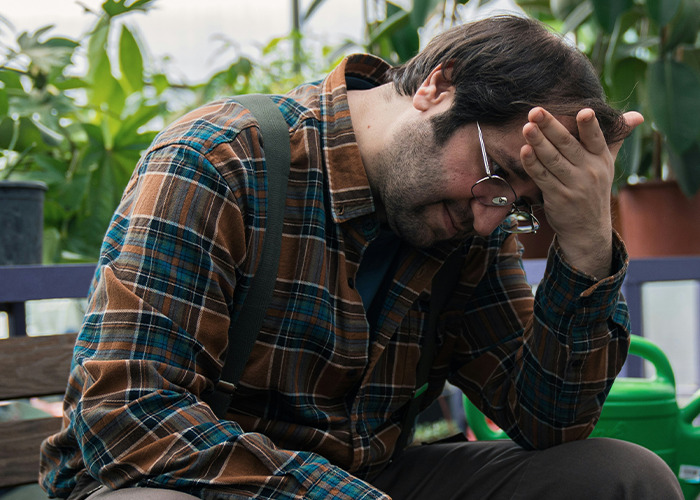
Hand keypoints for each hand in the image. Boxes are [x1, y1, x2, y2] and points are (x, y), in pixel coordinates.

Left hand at [520, 107, 643, 278]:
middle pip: (567, 145)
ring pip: (552, 160)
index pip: (596, 139)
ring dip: (538, 142)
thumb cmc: (594, 189)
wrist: (587, 229)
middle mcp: (589, 171)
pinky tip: (524, 151)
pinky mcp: (557, 197)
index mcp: (602, 159)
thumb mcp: (607, 164)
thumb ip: (615, 139)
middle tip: (535, 111)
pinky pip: (542, 177)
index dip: (590, 126)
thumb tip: (638, 116)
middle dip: (550, 126)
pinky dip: (532, 164)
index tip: (583, 111)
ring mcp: (573, 185)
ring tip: (527, 128)